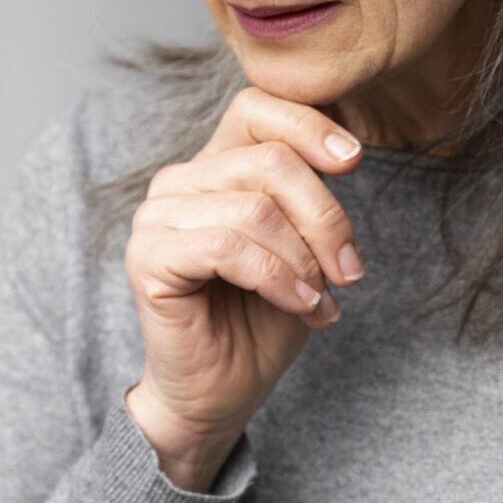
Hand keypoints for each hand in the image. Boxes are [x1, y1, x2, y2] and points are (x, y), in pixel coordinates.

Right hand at [122, 86, 366, 490]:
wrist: (222, 394)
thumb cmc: (262, 322)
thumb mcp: (304, 249)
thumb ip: (311, 198)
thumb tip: (345, 152)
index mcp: (214, 168)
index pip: (256, 108)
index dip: (309, 125)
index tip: (354, 162)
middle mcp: (179, 182)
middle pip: (269, 161)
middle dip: (325, 218)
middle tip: (350, 272)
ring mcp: (156, 218)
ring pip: (253, 208)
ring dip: (304, 260)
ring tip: (322, 301)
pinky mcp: (148, 258)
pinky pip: (227, 247)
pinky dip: (277, 278)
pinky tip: (300, 305)